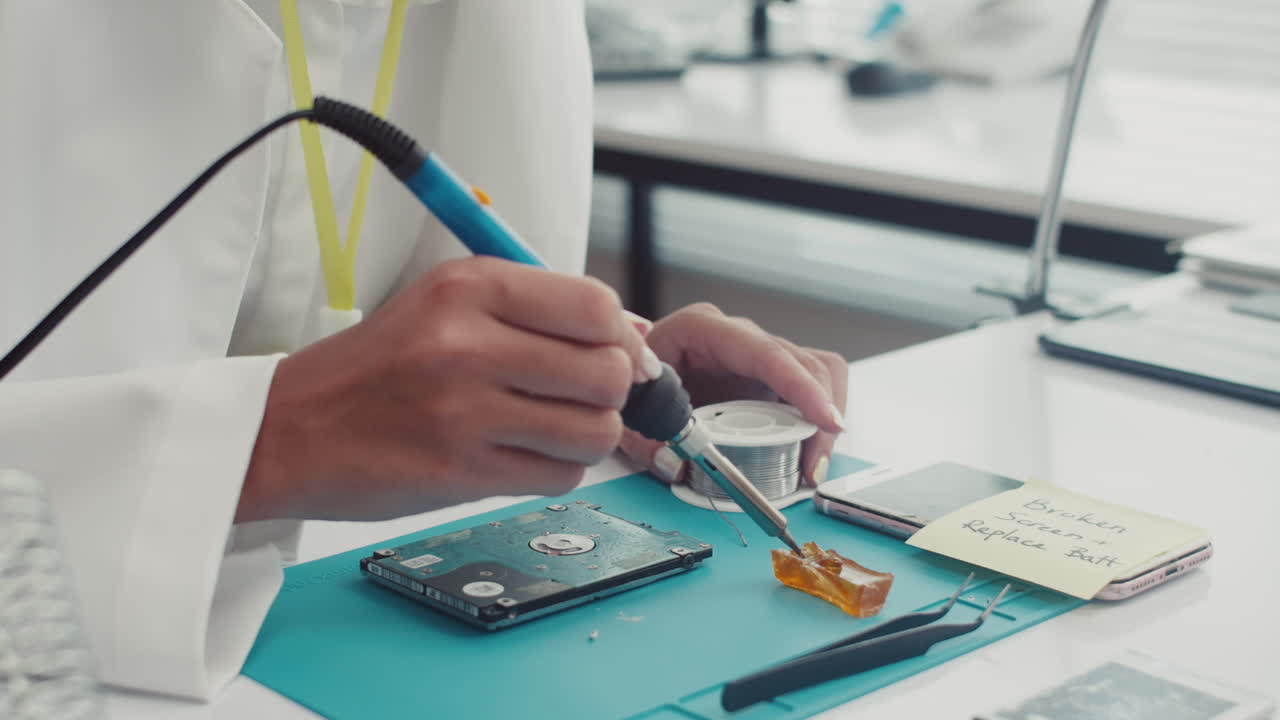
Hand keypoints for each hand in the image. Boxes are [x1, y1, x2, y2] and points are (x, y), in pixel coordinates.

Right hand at [236, 257, 660, 521]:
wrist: (290, 429)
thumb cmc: (378, 366)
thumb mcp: (447, 305)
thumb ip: (538, 311)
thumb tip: (634, 336)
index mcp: (468, 287)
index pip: (595, 306)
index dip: (621, 337)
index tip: (616, 355)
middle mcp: (468, 343)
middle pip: (607, 372)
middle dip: (611, 391)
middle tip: (580, 397)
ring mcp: (464, 411)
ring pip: (594, 431)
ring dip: (586, 436)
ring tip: (549, 429)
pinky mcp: (461, 471)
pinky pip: (559, 476)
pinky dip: (555, 470)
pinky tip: (521, 455)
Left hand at [618, 303, 846, 487]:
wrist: (630, 378)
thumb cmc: (632, 381)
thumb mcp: (631, 406)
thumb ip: (645, 438)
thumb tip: (674, 464)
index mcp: (702, 329)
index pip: (765, 352)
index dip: (801, 386)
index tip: (826, 420)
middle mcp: (737, 336)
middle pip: (804, 363)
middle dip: (818, 416)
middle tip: (811, 467)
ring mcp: (756, 356)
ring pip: (817, 373)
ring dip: (822, 421)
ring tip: (811, 466)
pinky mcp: (767, 377)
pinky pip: (809, 390)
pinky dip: (815, 423)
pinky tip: (806, 454)